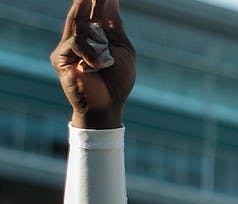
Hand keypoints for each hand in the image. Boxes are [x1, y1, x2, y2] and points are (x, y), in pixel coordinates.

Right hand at [50, 0, 135, 128]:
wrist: (108, 105)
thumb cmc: (118, 81)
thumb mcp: (122, 51)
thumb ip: (115, 27)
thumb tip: (111, 1)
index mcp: (97, 35)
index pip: (96, 12)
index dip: (100, 1)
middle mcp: (81, 37)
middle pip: (83, 12)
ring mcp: (69, 46)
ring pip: (76, 21)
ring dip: (83, 7)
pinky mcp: (60, 57)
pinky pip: (76, 43)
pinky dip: (90, 52)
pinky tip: (97, 65)